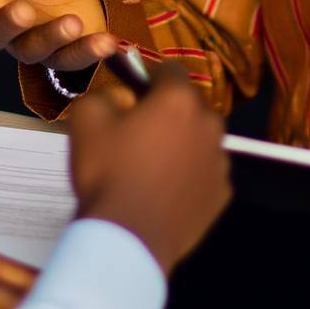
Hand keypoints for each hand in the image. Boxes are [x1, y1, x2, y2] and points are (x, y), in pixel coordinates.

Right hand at [0, 0, 116, 69]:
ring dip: (54, 35)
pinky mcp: (64, 55)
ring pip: (36, 49)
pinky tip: (108, 41)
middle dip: (9, 23)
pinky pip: (74, 58)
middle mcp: (6, 24)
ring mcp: (34, 44)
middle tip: (23, 8)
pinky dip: (90, 50)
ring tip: (73, 20)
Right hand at [67, 66, 231, 273]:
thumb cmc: (107, 172)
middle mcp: (209, 123)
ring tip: (152, 167)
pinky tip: (165, 191)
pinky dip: (190, 175)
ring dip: (182, 143)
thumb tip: (122, 96)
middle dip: (168, 112)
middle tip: (139, 135)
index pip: (169, 71)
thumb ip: (106, 94)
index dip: (148, 78)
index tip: (134, 96)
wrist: (128, 237)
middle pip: (188, 106)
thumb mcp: (87, 118)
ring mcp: (220, 160)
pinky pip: (205, 172)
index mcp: (179, 100)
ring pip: (200, 139)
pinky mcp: (222, 192)